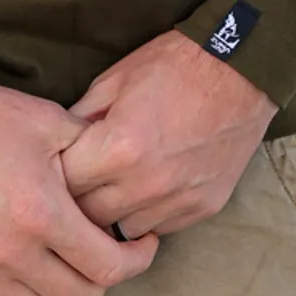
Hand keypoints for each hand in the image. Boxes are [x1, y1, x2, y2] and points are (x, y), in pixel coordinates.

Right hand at [0, 63, 158, 295]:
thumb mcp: (42, 117)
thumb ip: (87, 147)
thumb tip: (118, 164)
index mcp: (40, 213)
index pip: (107, 266)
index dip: (136, 259)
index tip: (140, 245)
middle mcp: (11, 253)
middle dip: (102, 279)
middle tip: (101, 250)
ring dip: (61, 293)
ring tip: (62, 260)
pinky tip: (22, 264)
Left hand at [59, 30, 279, 239]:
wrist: (239, 69)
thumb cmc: (174, 65)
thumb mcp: (116, 78)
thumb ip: (83, 116)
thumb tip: (57, 143)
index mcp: (120, 146)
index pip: (66, 183)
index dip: (55, 172)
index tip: (56, 163)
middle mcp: (147, 183)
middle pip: (90, 217)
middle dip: (77, 199)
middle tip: (79, 177)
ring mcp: (178, 201)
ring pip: (123, 231)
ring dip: (112, 212)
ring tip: (112, 184)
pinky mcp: (202, 209)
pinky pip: (160, 227)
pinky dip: (146, 213)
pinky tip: (145, 187)